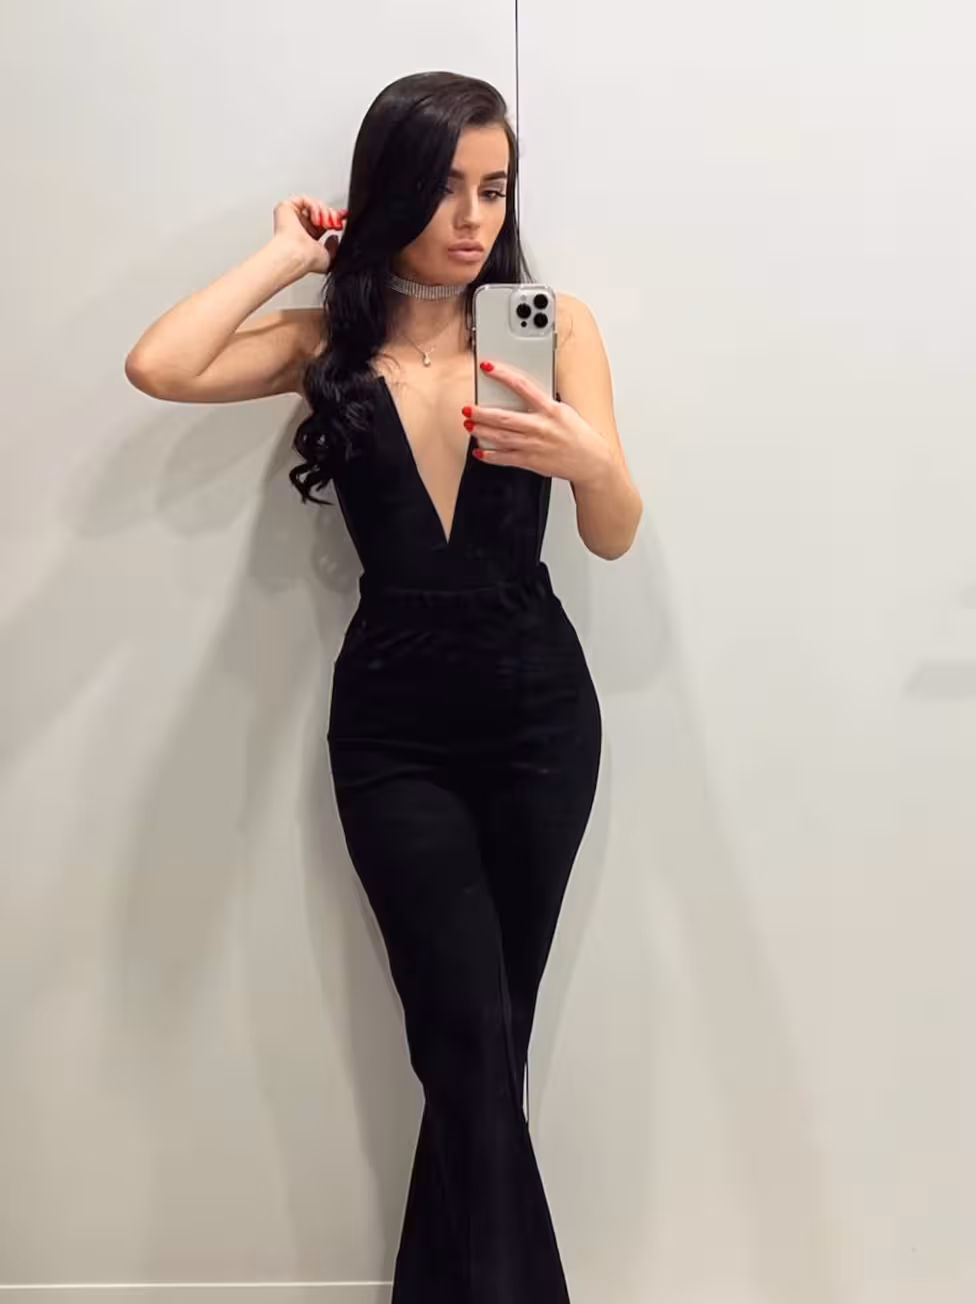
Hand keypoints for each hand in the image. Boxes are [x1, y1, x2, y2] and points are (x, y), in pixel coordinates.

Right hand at [273, 194, 346, 275]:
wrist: (297, 256)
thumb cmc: (308, 260)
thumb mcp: (329, 258)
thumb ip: (334, 249)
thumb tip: (334, 238)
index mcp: (309, 237)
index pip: (323, 220)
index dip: (335, 215)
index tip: (344, 215)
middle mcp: (300, 226)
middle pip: (321, 210)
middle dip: (332, 215)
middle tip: (336, 224)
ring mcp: (293, 216)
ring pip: (314, 204)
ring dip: (325, 212)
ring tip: (326, 225)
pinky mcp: (285, 208)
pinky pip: (305, 199)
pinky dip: (315, 207)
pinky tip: (315, 220)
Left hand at [464, 361, 613, 484]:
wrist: (591, 462)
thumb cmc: (579, 436)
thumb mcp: (564, 412)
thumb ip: (543, 404)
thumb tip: (523, 393)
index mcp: (550, 410)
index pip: (522, 387)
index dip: (503, 375)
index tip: (488, 367)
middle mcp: (540, 427)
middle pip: (504, 417)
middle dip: (482, 413)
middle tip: (468, 408)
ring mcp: (534, 446)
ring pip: (500, 437)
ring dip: (481, 432)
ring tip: (469, 426)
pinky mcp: (531, 461)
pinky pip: (506, 458)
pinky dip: (490, 456)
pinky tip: (480, 452)